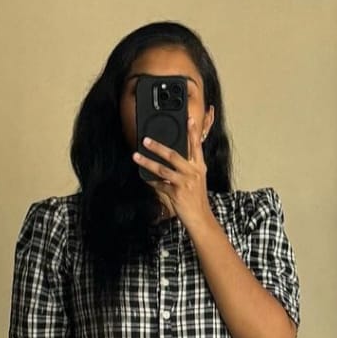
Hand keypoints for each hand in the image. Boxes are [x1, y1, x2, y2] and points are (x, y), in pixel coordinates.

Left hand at [133, 113, 212, 230]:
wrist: (200, 218)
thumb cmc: (197, 198)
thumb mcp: (197, 178)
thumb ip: (189, 165)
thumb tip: (173, 154)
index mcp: (200, 167)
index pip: (197, 146)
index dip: (193, 132)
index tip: (189, 119)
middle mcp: (193, 172)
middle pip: (174, 155)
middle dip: (158, 146)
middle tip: (145, 140)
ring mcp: (184, 183)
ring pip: (162, 169)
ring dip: (147, 162)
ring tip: (136, 156)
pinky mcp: (176, 193)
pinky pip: (159, 185)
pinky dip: (151, 181)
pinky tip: (144, 177)